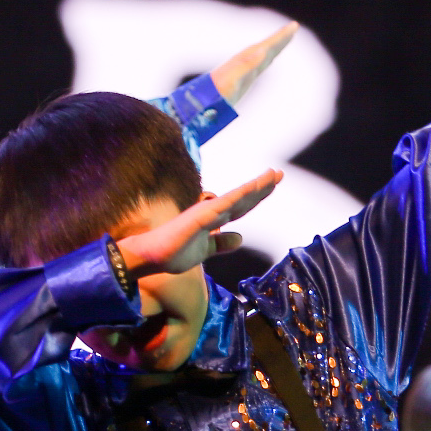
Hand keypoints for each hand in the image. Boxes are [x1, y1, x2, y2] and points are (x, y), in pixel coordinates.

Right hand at [113, 171, 282, 275]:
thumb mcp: (205, 250)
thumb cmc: (173, 253)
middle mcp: (213, 211)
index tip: (273, 183)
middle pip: (243, 197)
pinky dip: (240, 195)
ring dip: (256, 186)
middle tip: (279, 173)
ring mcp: (207, 212)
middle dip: (262, 186)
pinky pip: (225, 204)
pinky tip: (253, 188)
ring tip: (272, 175)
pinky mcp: (201, 216)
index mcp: (214, 219)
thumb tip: (240, 238)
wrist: (151, 257)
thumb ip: (221, 243)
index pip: (241, 206)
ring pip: (238, 197)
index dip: (258, 195)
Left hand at [209, 20, 298, 105]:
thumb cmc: (216, 92)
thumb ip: (248, 64)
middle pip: (266, 47)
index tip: (294, 26)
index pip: (267, 45)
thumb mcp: (233, 79)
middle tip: (293, 27)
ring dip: (273, 46)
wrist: (199, 103)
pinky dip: (264, 59)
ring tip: (284, 40)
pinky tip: (265, 58)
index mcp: (245, 61)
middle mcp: (244, 63)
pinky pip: (256, 65)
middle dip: (280, 38)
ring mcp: (242, 72)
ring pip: (261, 54)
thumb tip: (264, 50)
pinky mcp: (239, 80)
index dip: (280, 37)